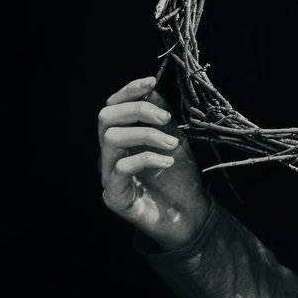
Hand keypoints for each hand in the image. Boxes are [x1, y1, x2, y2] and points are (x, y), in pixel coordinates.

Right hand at [99, 75, 211, 249]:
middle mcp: (111, 154)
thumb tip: (151, 88)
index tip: (151, 81)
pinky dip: (147, 158)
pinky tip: (167, 161)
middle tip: (166, 117)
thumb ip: (160, 118)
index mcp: (123, 138)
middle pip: (105, 118)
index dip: (128, 91)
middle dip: (137, 109)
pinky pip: (122, 168)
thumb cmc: (181, 178)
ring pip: (111, 139)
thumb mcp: (174, 140)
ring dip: (146, 134)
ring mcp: (110, 175)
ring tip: (173, 144)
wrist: (192, 216)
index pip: (113, 107)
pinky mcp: (115, 196)